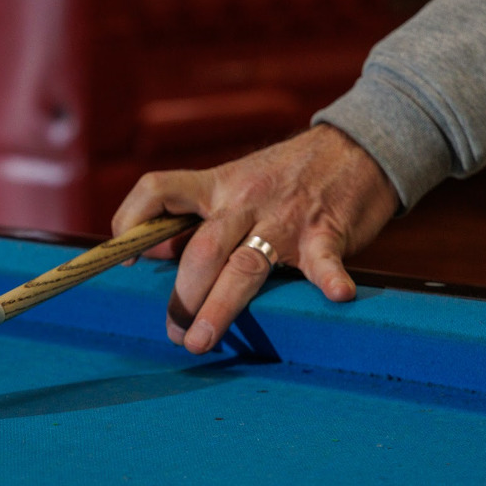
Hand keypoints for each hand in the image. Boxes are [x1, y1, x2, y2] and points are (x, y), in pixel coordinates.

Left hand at [111, 123, 398, 354]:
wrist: (357, 145)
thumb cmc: (286, 175)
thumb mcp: (234, 183)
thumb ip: (195, 217)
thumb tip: (151, 253)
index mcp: (216, 185)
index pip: (159, 189)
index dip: (133, 219)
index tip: (128, 260)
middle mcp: (244, 200)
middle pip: (201, 249)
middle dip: (183, 297)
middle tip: (176, 335)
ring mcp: (286, 217)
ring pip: (245, 265)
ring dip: (219, 307)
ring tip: (200, 341)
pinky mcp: (328, 231)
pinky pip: (326, 257)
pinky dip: (330, 278)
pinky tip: (335, 296)